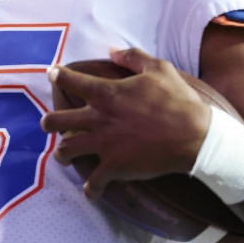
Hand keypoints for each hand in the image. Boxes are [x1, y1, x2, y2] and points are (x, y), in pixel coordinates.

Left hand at [40, 47, 211, 199]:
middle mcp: (98, 118)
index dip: (57, 75)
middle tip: (50, 124)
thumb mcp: (158, 68)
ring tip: (64, 155)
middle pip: (55, 120)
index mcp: (106, 92)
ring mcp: (104, 144)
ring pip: (66, 150)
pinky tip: (91, 192)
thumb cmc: (178, 100)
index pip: (70, 80)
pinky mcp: (114, 166)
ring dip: (62, 154)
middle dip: (48, 122)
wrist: (195, 135)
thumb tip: (112, 50)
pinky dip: (91, 189)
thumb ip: (132, 57)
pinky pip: (94, 182)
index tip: (52, 74)